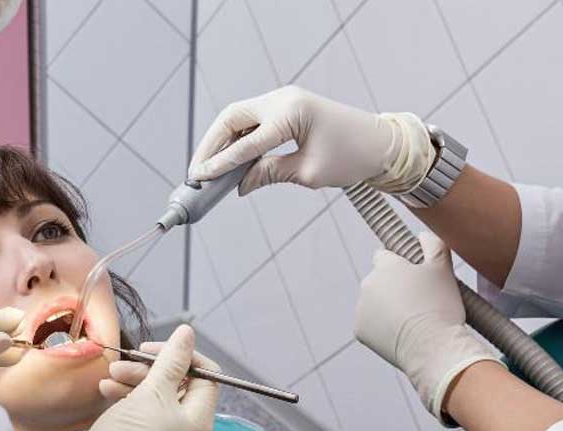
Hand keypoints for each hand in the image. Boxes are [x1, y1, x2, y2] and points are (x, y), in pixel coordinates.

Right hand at [39, 325, 219, 430]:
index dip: (180, 357)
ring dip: (138, 391)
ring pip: (165, 413)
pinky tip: (111, 402)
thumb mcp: (147, 395)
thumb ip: (171, 362)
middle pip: (181, 394)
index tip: (149, 351)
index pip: (206, 378)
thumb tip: (187, 334)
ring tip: (107, 383)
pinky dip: (137, 415)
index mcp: (201, 426)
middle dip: (150, 375)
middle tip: (119, 367)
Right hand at [188, 86, 432, 194]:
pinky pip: (250, 121)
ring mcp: (283, 100)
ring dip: (219, 141)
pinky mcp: (284, 107)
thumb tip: (238, 185)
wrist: (380, 142)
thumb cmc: (352, 157)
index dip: (221, 162)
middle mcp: (283, 99)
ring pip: (237, 118)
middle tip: (196, 172)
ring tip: (205, 168)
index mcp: (292, 113)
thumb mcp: (307, 172)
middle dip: (210, 145)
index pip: (247, 141)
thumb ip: (269, 174)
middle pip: (231, 119)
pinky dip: (235, 139)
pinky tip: (226, 159)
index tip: (201, 178)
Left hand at [355, 233, 499, 423]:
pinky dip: (383, 328)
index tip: (414, 276)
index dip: (400, 265)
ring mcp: (361, 308)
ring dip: (387, 308)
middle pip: (379, 281)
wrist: (433, 346)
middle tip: (419, 302)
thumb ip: (433, 245)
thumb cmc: (440, 306)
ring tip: (414, 320)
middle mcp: (367, 284)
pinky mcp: (360, 331)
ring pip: (374, 303)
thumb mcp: (443, 269)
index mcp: (384, 266)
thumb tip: (423, 235)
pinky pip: (371, 325)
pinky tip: (403, 333)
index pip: (384, 256)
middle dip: (393, 288)